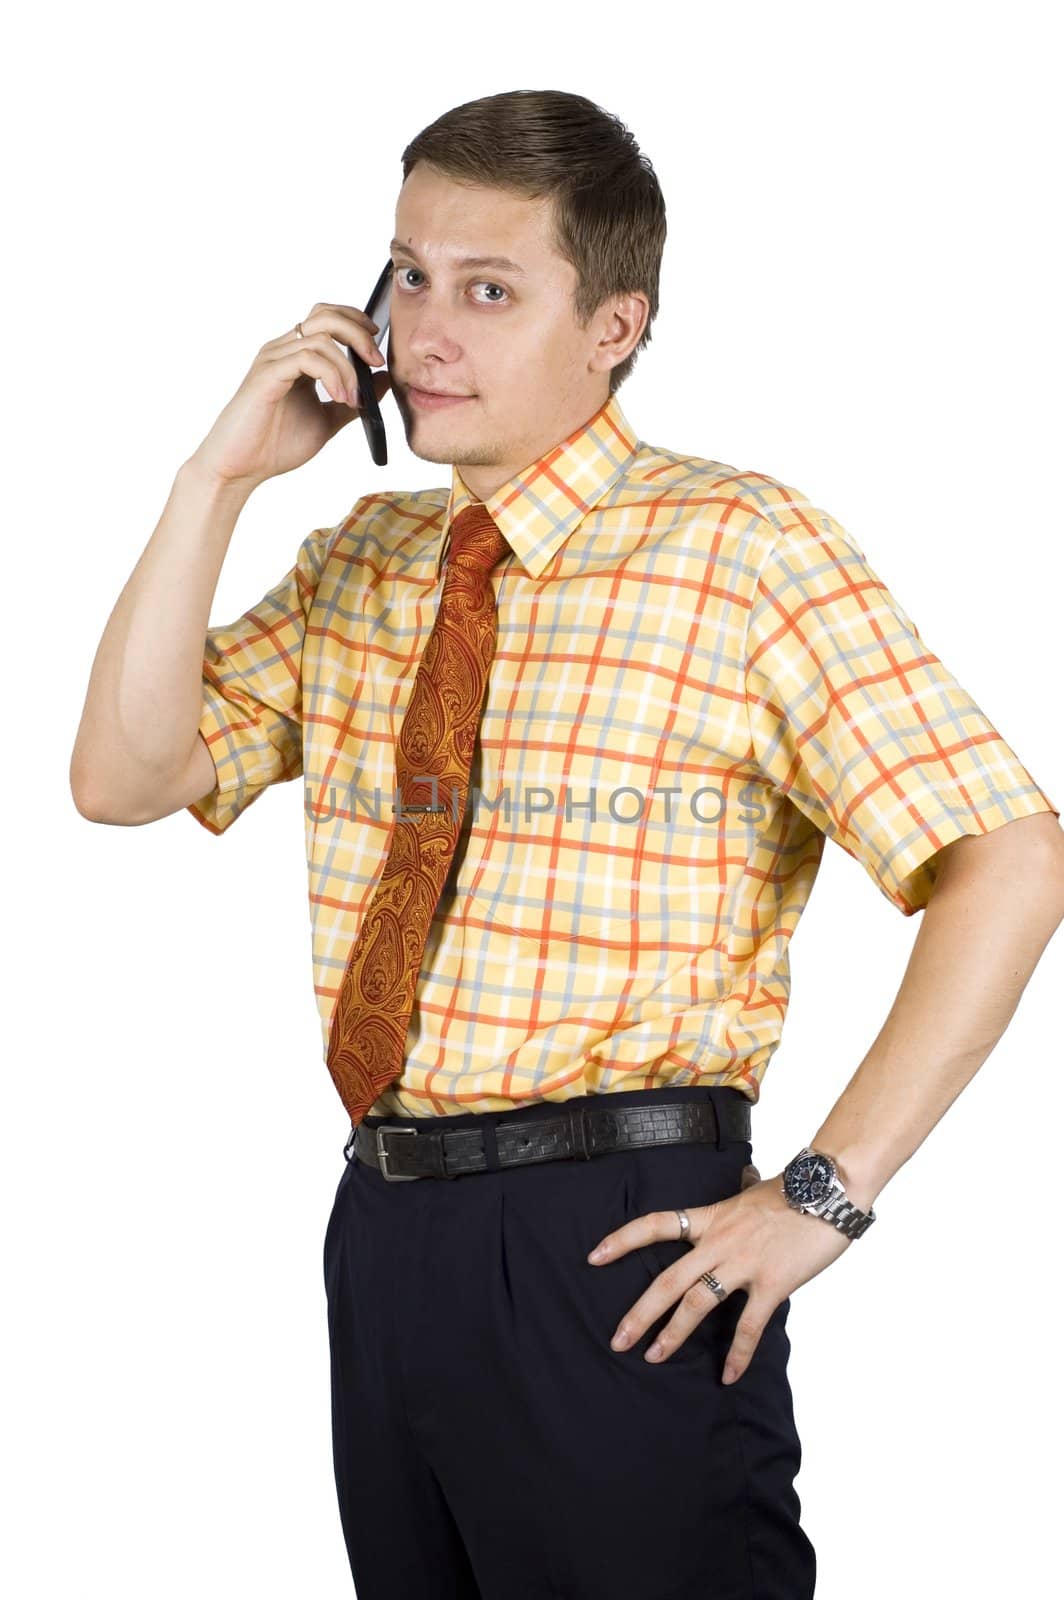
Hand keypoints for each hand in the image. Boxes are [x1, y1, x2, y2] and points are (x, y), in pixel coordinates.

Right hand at [186, 302, 391, 491]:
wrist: (240, 467)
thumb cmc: (274, 444)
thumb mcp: (327, 420)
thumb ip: (353, 399)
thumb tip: (385, 380)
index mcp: (295, 356)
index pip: (327, 317)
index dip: (356, 322)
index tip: (377, 349)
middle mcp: (282, 350)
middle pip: (325, 315)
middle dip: (358, 334)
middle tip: (375, 362)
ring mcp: (273, 360)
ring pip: (320, 338)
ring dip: (347, 368)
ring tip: (352, 400)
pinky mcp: (266, 375)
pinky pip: (306, 358)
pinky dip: (331, 376)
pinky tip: (339, 398)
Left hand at [587, 1166, 852, 1383]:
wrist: (829, 1189)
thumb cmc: (793, 1191)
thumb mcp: (750, 1192)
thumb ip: (737, 1201)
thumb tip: (740, 1182)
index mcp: (710, 1217)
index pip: (656, 1225)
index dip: (622, 1239)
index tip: (594, 1256)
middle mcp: (719, 1241)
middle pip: (668, 1279)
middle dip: (640, 1313)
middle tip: (617, 1340)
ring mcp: (744, 1263)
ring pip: (697, 1303)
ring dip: (673, 1334)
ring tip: (653, 1357)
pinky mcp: (773, 1283)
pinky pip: (749, 1325)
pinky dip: (738, 1354)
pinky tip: (728, 1375)